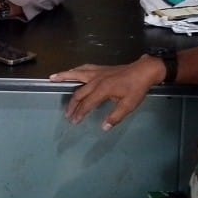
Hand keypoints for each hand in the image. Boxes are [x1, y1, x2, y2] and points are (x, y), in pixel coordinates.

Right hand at [49, 56, 165, 129]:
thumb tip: (103, 128)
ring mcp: (97, 72)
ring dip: (64, 77)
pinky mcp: (101, 69)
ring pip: (76, 74)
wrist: (144, 71)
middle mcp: (96, 80)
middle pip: (79, 93)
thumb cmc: (137, 89)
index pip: (87, 104)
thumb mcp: (129, 105)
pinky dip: (75, 70)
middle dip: (72, 105)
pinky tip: (71, 71)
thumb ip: (115, 117)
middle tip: (67, 115)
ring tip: (52, 78)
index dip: (79, 114)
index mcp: (102, 90)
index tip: (74, 122)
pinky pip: (84, 68)